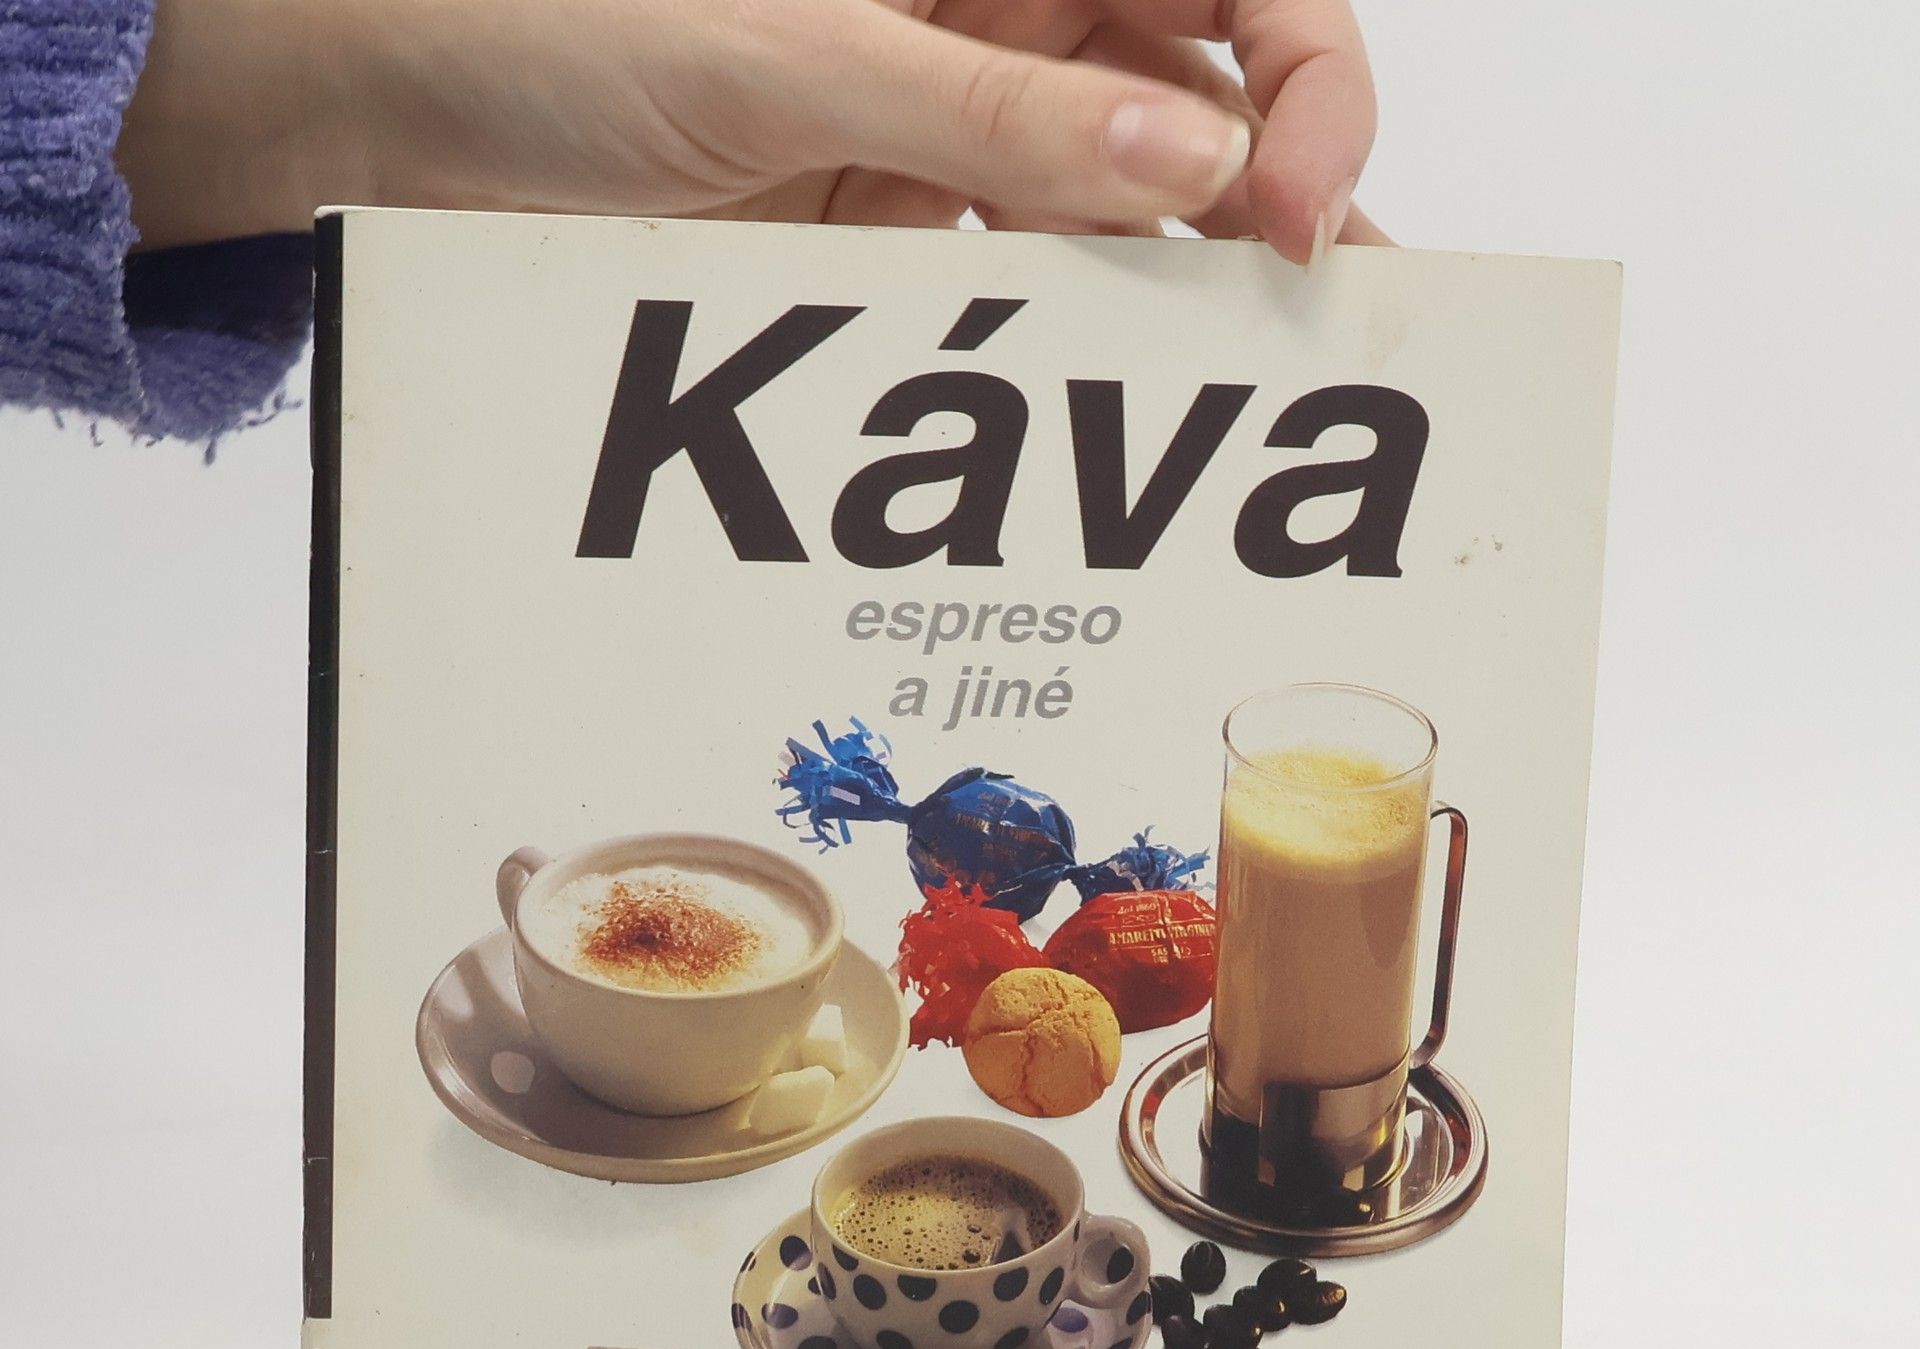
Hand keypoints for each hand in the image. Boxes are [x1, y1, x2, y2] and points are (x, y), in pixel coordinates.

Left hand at [118, 0, 1381, 262]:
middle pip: (1193, 93)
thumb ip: (988, 108)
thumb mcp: (788, 50)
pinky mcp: (891, 231)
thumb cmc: (554, 19)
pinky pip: (1012, 284)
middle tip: (1327, 305)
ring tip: (1255, 374)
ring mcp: (944, 129)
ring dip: (1186, 285)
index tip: (1288, 185)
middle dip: (1275, 191)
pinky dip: (1065, 337)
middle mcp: (989, 17)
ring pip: (1115, 204)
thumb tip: (1182, 155)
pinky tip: (1109, 394)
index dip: (1293, 68)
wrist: (411, 123)